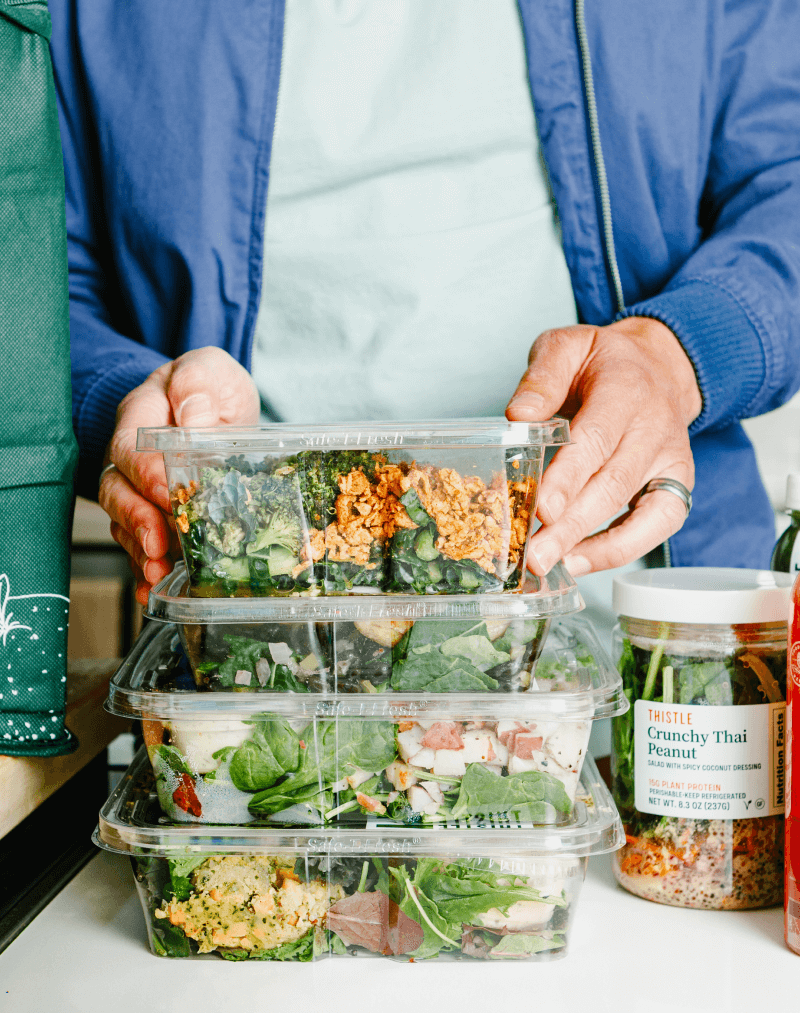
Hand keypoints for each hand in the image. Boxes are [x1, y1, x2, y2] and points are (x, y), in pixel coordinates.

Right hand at [99, 347, 259, 604]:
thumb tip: (193, 417)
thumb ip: (199, 384)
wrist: (217, 408)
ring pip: (125, 523)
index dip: (146, 472)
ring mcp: (138, 488)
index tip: (168, 492)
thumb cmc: (212, 390)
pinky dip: (145, 569)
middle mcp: (130, 456)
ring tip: (158, 572)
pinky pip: (141, 545)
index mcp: (141, 415)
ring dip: (140, 550)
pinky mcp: (154, 514)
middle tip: (158, 545)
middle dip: (137, 521)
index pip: (131, 446)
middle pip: (118, 491)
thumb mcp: (211, 371)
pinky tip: (155, 590)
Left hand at [506, 317, 700, 575]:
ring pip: (639, 512)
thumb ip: (541, 377)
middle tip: (535, 553)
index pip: (596, 439)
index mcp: (626, 389)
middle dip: (572, 524)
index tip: (542, 509)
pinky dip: (619, 550)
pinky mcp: (679, 486)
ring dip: (593, 545)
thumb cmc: (602, 363)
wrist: (657, 367)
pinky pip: (656, 527)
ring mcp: (672, 460)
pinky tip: (578, 561)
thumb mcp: (566, 347)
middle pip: (613, 483)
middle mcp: (656, 428)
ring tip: (550, 564)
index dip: (569, 477)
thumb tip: (518, 415)